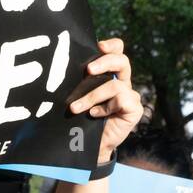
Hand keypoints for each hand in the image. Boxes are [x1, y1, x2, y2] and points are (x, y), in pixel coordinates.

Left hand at [70, 38, 143, 164]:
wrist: (88, 147)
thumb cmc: (80, 120)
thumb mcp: (77, 97)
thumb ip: (77, 83)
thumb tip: (58, 69)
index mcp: (109, 75)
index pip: (117, 51)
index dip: (111, 45)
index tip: (98, 45)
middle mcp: (122, 82)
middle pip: (122, 61)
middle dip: (105, 61)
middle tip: (88, 70)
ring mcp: (130, 95)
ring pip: (115, 84)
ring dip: (92, 95)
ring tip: (75, 108)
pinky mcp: (134, 108)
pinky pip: (121, 99)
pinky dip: (105, 107)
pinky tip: (94, 115)